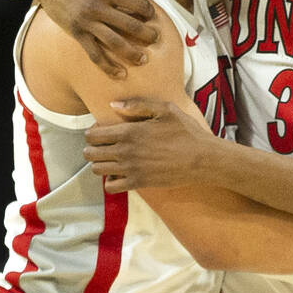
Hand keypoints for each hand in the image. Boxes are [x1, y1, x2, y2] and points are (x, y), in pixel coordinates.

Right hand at [30, 0, 157, 78]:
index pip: (139, 5)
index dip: (149, 11)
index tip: (150, 14)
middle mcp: (98, 7)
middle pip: (131, 26)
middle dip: (148, 34)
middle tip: (155, 38)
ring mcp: (86, 22)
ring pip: (115, 43)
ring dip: (133, 54)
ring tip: (144, 59)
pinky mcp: (76, 33)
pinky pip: (94, 54)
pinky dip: (108, 67)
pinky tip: (120, 75)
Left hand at [84, 98, 219, 191]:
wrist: (202, 159)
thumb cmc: (186, 131)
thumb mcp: (166, 109)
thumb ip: (137, 105)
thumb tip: (113, 105)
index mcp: (129, 131)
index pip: (93, 135)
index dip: (92, 133)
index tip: (100, 132)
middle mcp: (125, 151)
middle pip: (90, 153)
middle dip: (91, 148)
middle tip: (102, 146)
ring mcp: (131, 169)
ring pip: (97, 170)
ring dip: (99, 164)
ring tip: (109, 159)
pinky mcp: (138, 183)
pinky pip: (111, 187)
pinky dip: (110, 181)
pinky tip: (119, 174)